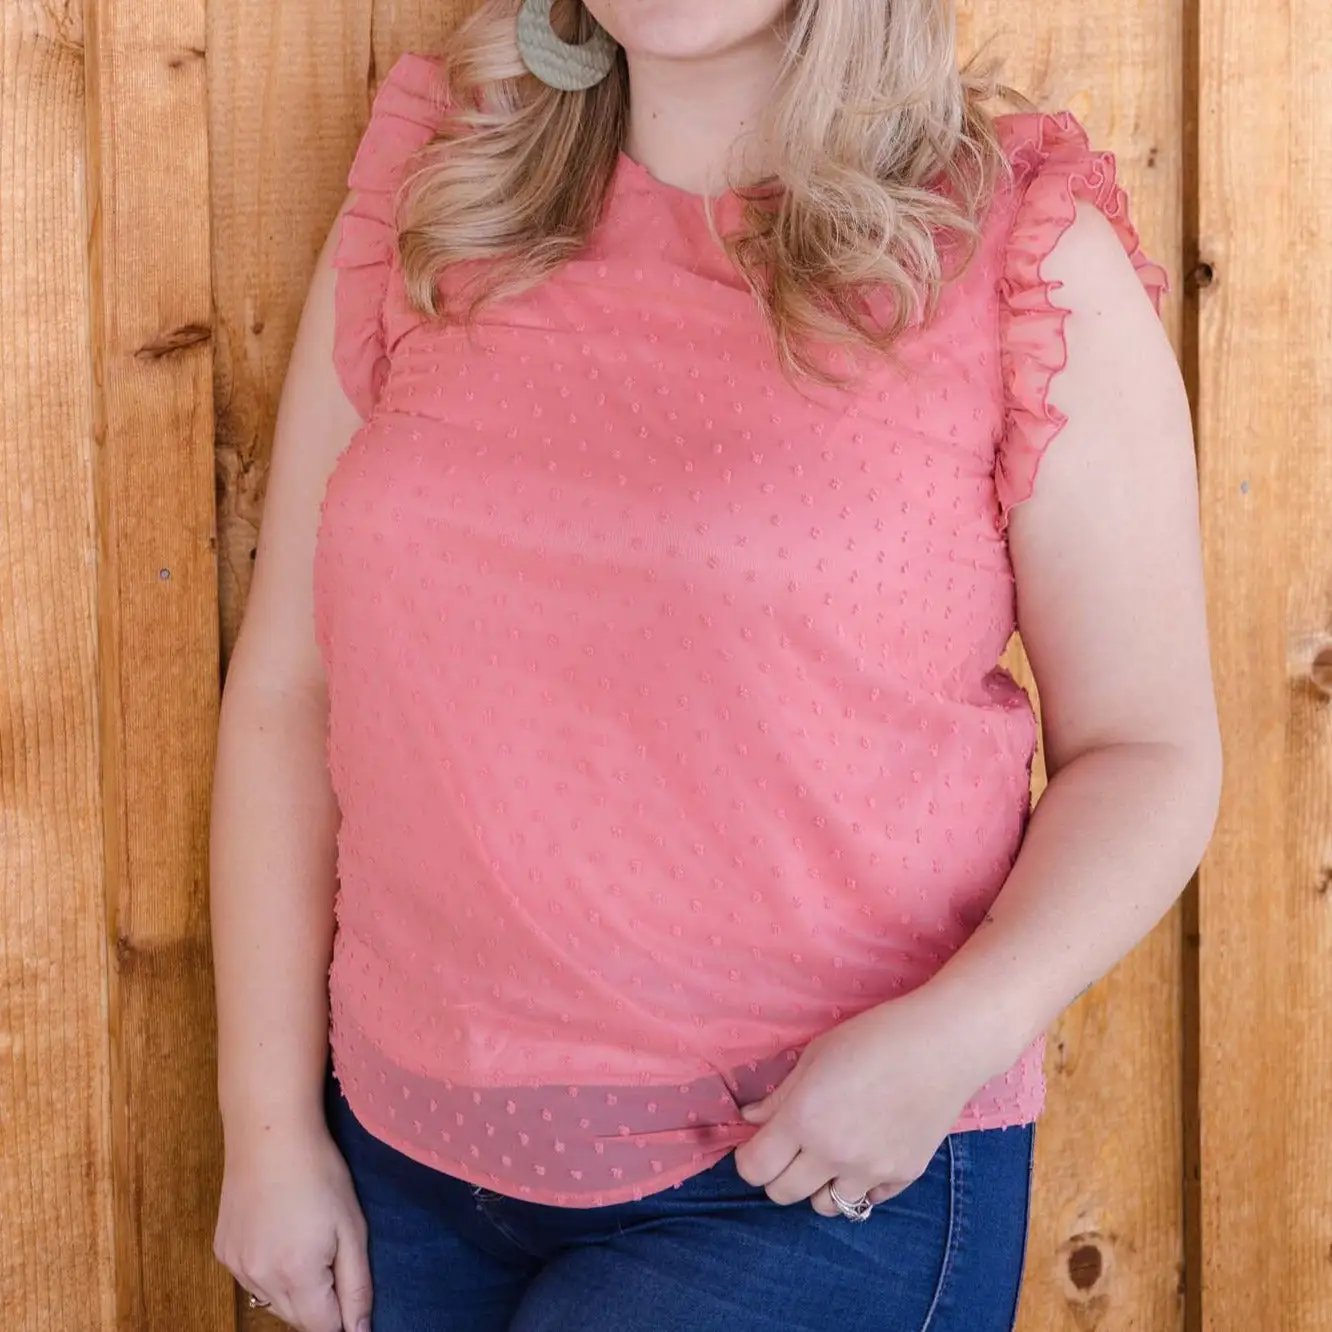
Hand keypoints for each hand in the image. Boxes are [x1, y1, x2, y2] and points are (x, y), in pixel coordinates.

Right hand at [213, 1115, 371, 1331]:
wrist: (270, 1134)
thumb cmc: (320, 1174)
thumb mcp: (352, 1228)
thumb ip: (356, 1287)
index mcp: (297, 1276)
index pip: (323, 1329)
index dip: (344, 1318)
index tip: (351, 1292)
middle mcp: (260, 1280)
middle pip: (297, 1319)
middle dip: (320, 1303)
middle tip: (331, 1253)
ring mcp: (236, 1267)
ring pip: (272, 1302)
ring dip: (294, 1289)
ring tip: (306, 1240)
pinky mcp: (222, 1252)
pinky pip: (252, 1279)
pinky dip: (269, 1271)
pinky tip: (280, 1234)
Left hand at [730, 985, 1007, 1215]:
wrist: (943, 1045)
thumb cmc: (873, 1037)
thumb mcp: (816, 1055)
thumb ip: (780, 1095)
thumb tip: (751, 1120)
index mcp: (804, 1119)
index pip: (754, 1169)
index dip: (748, 1159)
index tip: (756, 1144)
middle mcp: (833, 1155)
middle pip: (782, 1194)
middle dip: (777, 1174)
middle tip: (789, 1147)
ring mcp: (870, 1172)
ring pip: (825, 1207)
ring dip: (818, 1186)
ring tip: (829, 1154)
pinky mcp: (902, 1177)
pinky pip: (868, 1200)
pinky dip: (859, 1184)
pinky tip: (866, 1152)